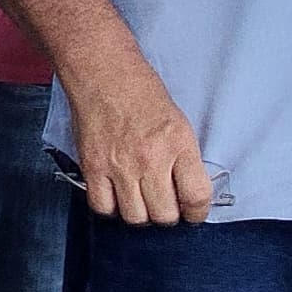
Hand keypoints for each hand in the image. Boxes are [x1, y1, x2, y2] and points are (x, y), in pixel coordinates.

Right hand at [63, 40, 214, 224]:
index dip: (197, 212)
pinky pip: (103, 207)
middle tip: (164, 205)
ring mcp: (120, 166)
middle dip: (168, 215)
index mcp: (178, 144)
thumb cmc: (141, 92)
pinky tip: (116, 196)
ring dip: (140, 214)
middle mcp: (151, 159)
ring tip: (140, 200)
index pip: (197, 196)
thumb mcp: (178, 122)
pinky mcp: (94, 168)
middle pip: (165, 215)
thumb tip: (187, 191)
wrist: (104, 74)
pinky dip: (110, 207)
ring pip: (135, 217)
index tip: (193, 212)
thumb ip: (184, 158)